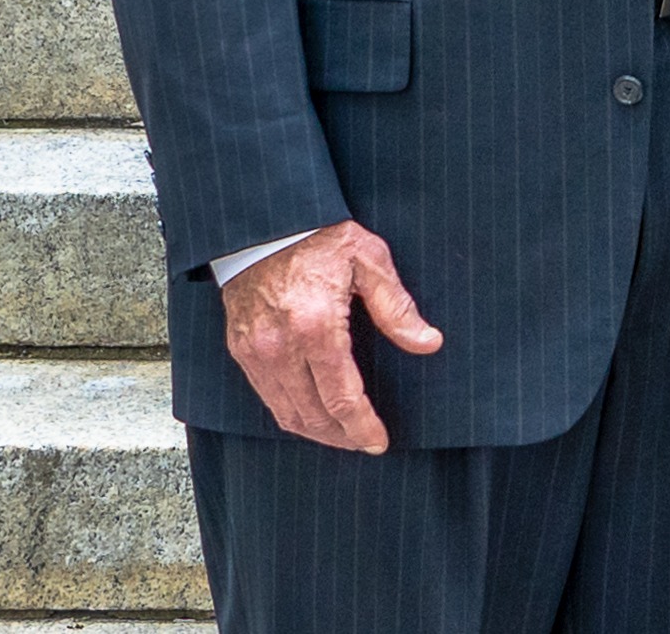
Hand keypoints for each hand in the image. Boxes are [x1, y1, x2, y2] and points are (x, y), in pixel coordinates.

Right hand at [219, 221, 441, 452]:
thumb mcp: (369, 260)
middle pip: (312, 415)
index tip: (380, 442)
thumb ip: (396, 307)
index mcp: (317, 327)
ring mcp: (256, 354)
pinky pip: (266, 398)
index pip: (341, 397)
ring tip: (344, 436)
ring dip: (316, 432)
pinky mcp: (240, 352)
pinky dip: (291, 414)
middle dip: (341, 437)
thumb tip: (428, 343)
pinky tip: (312, 414)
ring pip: (286, 414)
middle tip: (365, 443)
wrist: (265, 226)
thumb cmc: (322, 238)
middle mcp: (280, 349)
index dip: (362, 426)